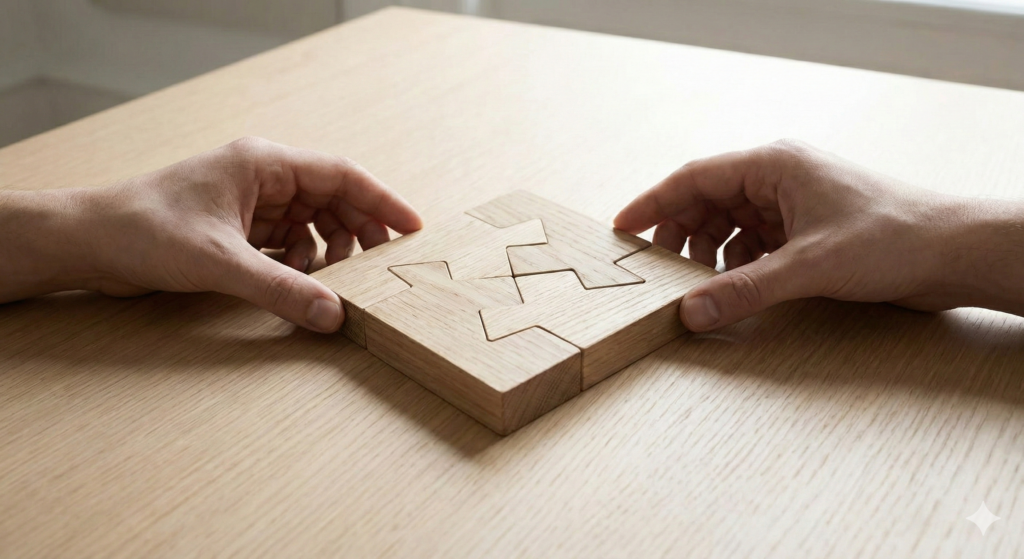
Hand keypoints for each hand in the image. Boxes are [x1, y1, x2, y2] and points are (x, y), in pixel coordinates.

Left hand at [1, 137, 421, 332]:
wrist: (88, 241)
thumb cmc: (145, 230)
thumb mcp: (221, 263)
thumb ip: (282, 290)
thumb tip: (334, 316)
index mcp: (263, 163)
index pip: (342, 176)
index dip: (382, 202)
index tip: (414, 228)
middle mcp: (261, 177)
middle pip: (332, 199)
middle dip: (358, 233)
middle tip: (380, 268)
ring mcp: (249, 202)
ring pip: (311, 222)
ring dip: (327, 251)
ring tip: (333, 280)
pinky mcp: (237, 227)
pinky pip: (287, 240)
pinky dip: (300, 261)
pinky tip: (297, 281)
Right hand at [614, 140, 1019, 330]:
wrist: (953, 252)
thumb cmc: (892, 238)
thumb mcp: (807, 266)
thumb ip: (743, 290)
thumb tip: (690, 313)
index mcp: (772, 165)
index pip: (694, 178)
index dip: (653, 203)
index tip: (622, 229)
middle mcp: (777, 178)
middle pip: (706, 201)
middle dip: (679, 236)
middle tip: (656, 271)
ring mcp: (792, 204)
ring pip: (728, 224)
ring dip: (708, 253)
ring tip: (694, 284)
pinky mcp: (805, 230)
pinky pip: (752, 242)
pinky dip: (736, 264)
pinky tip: (733, 286)